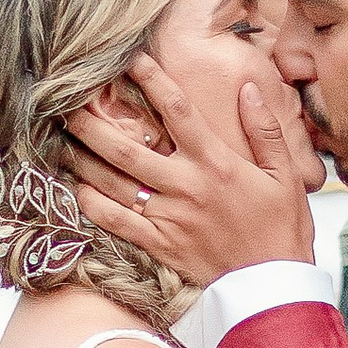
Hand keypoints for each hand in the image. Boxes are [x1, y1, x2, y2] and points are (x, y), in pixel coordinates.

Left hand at [67, 52, 318, 286]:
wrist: (272, 289)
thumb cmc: (282, 230)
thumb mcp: (286, 176)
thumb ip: (265, 130)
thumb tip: (247, 88)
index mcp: (217, 163)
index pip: (178, 110)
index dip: (151, 80)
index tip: (129, 58)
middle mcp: (187, 186)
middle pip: (128, 147)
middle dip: (94, 122)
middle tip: (67, 101)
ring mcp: (169, 217)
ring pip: (114, 182)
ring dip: (84, 158)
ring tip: (61, 137)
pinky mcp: (159, 245)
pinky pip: (116, 222)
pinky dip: (92, 205)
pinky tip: (76, 187)